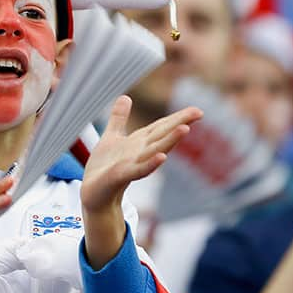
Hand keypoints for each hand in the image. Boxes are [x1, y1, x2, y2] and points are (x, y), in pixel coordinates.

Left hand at [80, 95, 202, 215]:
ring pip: (155, 150)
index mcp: (139, 141)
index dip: (177, 117)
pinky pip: (139, 170)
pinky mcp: (121, 176)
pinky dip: (151, 164)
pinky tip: (162, 157)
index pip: (161, 126)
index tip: (197, 110)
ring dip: (170, 140)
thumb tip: (125, 97)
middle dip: (180, 123)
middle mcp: (140, 152)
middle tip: (199, 113)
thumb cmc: (104, 168)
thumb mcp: (111, 137)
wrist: (93, 194)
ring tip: (186, 129)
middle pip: (162, 134)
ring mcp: (133, 164)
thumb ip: (119, 118)